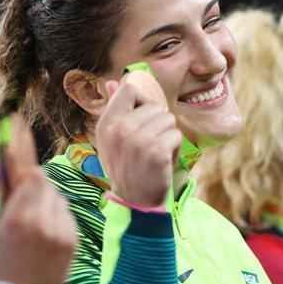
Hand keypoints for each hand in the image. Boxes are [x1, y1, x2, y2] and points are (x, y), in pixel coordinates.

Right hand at [0, 114, 77, 283]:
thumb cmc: (4, 257)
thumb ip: (8, 192)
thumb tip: (11, 160)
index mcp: (17, 217)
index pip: (27, 172)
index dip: (22, 146)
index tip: (18, 122)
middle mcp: (41, 221)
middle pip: (44, 182)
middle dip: (35, 185)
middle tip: (26, 201)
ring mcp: (61, 230)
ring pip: (57, 196)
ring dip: (47, 201)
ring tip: (36, 227)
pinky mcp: (74, 238)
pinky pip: (66, 213)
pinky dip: (58, 216)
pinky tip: (48, 236)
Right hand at [95, 73, 181, 207]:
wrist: (135, 201)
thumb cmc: (126, 165)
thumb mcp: (112, 138)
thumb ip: (114, 108)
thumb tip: (114, 82)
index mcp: (106, 123)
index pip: (129, 88)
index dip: (142, 100)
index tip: (142, 117)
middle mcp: (120, 129)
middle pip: (155, 106)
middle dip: (158, 124)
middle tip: (149, 145)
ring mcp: (138, 140)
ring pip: (168, 120)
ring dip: (167, 137)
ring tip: (155, 153)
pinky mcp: (156, 151)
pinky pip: (176, 135)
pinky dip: (174, 149)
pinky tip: (163, 162)